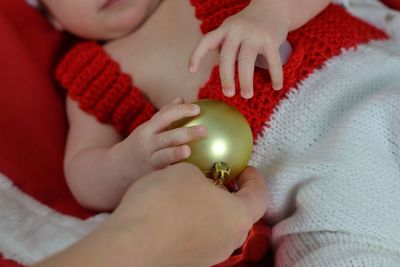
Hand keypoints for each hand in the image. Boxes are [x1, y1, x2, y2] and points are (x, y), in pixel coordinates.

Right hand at [33, 164, 267, 266]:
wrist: (131, 243)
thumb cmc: (164, 202)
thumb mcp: (185, 171)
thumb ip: (201, 176)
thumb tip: (200, 184)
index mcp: (238, 216)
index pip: (259, 195)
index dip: (253, 178)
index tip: (243, 168)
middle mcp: (229, 240)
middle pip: (237, 213)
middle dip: (227, 193)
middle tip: (214, 179)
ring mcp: (209, 255)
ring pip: (217, 226)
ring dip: (208, 208)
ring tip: (190, 193)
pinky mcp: (189, 262)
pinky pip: (198, 237)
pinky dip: (193, 222)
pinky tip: (174, 212)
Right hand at [112, 97, 206, 183]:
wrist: (117, 168)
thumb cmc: (140, 144)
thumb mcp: (148, 128)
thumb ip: (164, 114)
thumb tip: (181, 99)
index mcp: (148, 129)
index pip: (165, 116)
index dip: (180, 111)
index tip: (197, 109)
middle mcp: (148, 143)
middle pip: (167, 136)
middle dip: (185, 132)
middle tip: (204, 130)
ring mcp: (150, 159)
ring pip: (164, 155)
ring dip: (176, 153)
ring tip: (188, 150)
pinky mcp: (152, 174)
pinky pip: (165, 171)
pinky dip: (174, 170)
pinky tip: (187, 171)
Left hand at [189, 1, 289, 97]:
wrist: (273, 9)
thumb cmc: (249, 26)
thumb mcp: (232, 30)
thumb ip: (225, 47)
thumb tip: (223, 75)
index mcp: (224, 30)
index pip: (206, 42)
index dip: (197, 55)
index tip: (191, 71)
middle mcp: (237, 31)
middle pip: (227, 57)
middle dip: (226, 78)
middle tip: (228, 94)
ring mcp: (254, 35)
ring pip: (246, 61)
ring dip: (246, 80)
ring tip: (247, 95)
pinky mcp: (271, 40)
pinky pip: (272, 61)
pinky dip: (275, 75)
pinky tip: (276, 87)